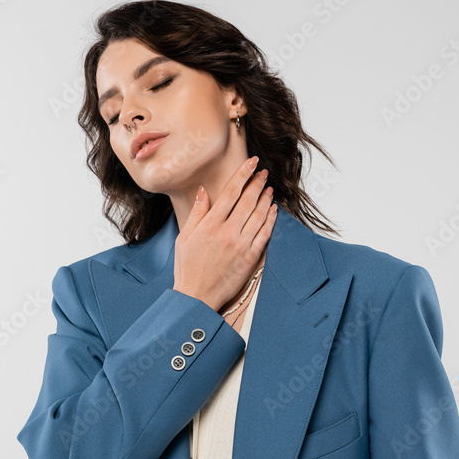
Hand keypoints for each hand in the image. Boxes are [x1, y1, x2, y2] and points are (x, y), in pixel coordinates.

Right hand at [173, 156, 276, 312]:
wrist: (197, 296)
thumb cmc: (188, 268)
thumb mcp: (184, 237)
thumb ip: (197, 213)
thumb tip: (203, 191)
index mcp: (210, 224)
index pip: (231, 192)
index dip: (243, 174)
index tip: (252, 162)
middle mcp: (228, 232)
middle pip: (248, 200)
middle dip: (257, 182)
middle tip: (263, 172)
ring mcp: (241, 244)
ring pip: (259, 215)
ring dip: (266, 198)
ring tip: (269, 188)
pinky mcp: (250, 257)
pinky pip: (265, 234)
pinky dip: (271, 220)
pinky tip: (273, 210)